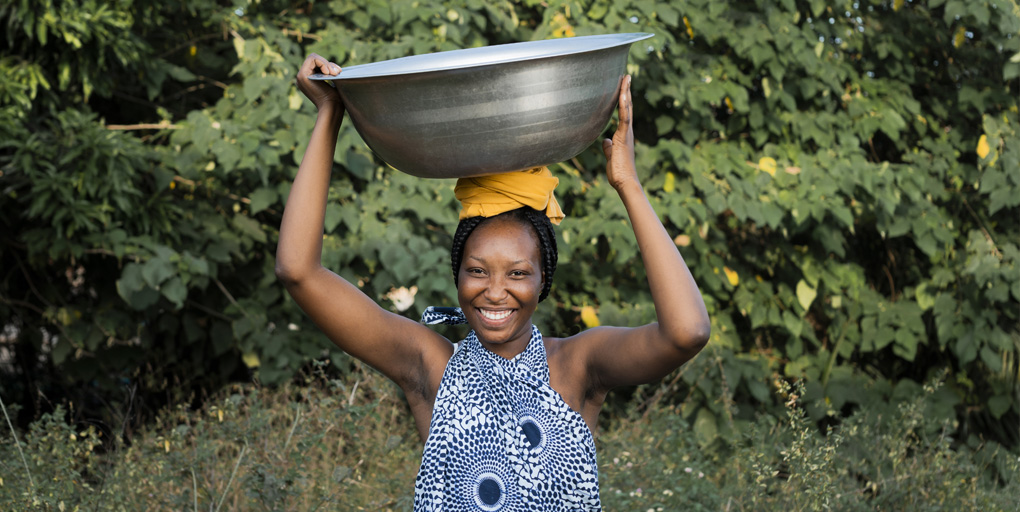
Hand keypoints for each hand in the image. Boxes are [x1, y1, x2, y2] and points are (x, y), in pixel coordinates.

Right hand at [296, 53, 343, 113]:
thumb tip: (333, 66)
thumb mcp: (332, 82)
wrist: (332, 108)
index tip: (338, 72)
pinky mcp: (302, 76)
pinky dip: (323, 63)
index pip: (316, 62)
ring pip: (313, 57)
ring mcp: (300, 76)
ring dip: (326, 63)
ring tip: (334, 73)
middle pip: (313, 58)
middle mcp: (302, 77)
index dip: (327, 64)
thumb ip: (328, 73)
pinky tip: (328, 73)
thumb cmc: (335, 99)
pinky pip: (312, 59)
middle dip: (327, 63)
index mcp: (308, 79)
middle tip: (337, 72)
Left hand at [601, 75, 638, 190]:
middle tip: (626, 76)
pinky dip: (624, 106)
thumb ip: (608, 147)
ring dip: (626, 93)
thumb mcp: (611, 156)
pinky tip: (623, 94)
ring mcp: (626, 133)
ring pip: (627, 108)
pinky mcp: (623, 137)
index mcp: (623, 134)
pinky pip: (624, 118)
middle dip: (626, 90)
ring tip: (626, 78)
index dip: (623, 99)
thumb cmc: (619, 172)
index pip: (624, 112)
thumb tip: (605, 141)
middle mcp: (627, 131)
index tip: (623, 86)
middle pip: (627, 106)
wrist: (624, 182)